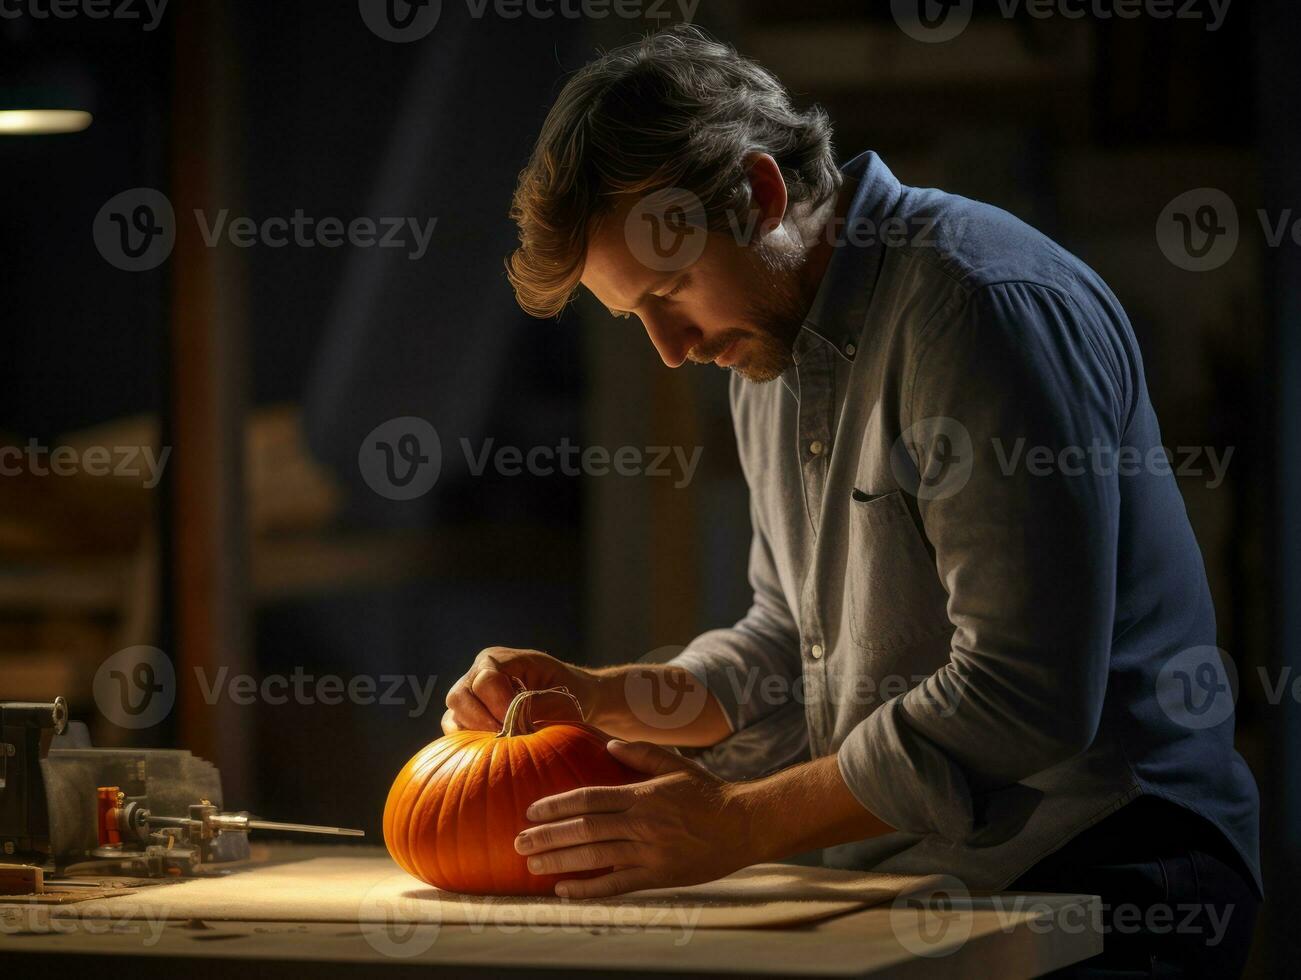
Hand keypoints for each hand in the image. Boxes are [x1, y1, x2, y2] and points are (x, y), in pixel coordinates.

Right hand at [443, 647, 595, 733]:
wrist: (573, 698)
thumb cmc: (569, 692)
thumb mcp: (559, 695)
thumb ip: (534, 706)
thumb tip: (514, 725)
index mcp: (500, 659)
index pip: (485, 679)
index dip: (499, 704)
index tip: (518, 722)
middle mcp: (478, 673)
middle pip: (459, 696)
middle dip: (481, 721)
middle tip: (505, 736)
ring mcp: (470, 697)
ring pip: (453, 716)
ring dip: (474, 734)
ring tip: (499, 745)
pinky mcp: (467, 719)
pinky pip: (455, 732)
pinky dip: (468, 743)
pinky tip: (490, 752)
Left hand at [512, 739, 755, 897]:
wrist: (743, 825)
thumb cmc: (707, 792)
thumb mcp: (675, 765)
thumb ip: (641, 753)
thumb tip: (609, 741)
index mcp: (642, 794)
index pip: (590, 798)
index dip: (557, 805)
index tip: (531, 810)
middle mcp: (641, 823)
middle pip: (585, 829)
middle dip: (547, 836)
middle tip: (518, 842)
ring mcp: (649, 852)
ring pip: (595, 857)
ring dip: (560, 861)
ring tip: (532, 864)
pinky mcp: (658, 876)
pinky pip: (617, 885)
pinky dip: (589, 889)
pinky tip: (564, 891)